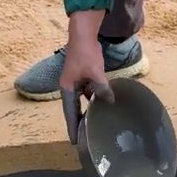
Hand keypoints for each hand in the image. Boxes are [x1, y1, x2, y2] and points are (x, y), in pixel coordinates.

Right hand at [59, 11, 115, 143]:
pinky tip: (102, 102)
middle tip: (84, 137)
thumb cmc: (86, 54)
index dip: (73, 127)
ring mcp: (75, 81)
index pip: (70, 113)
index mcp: (67, 89)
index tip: (75, 141)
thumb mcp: (95, 73)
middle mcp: (69, 87)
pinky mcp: (81, 76)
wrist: (83, 34)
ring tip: (94, 123)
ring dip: (87, 110)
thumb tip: (110, 102)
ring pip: (81, 100)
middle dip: (79, 122)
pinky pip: (87, 91)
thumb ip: (101, 89)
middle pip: (73, 109)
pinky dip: (93, 97)